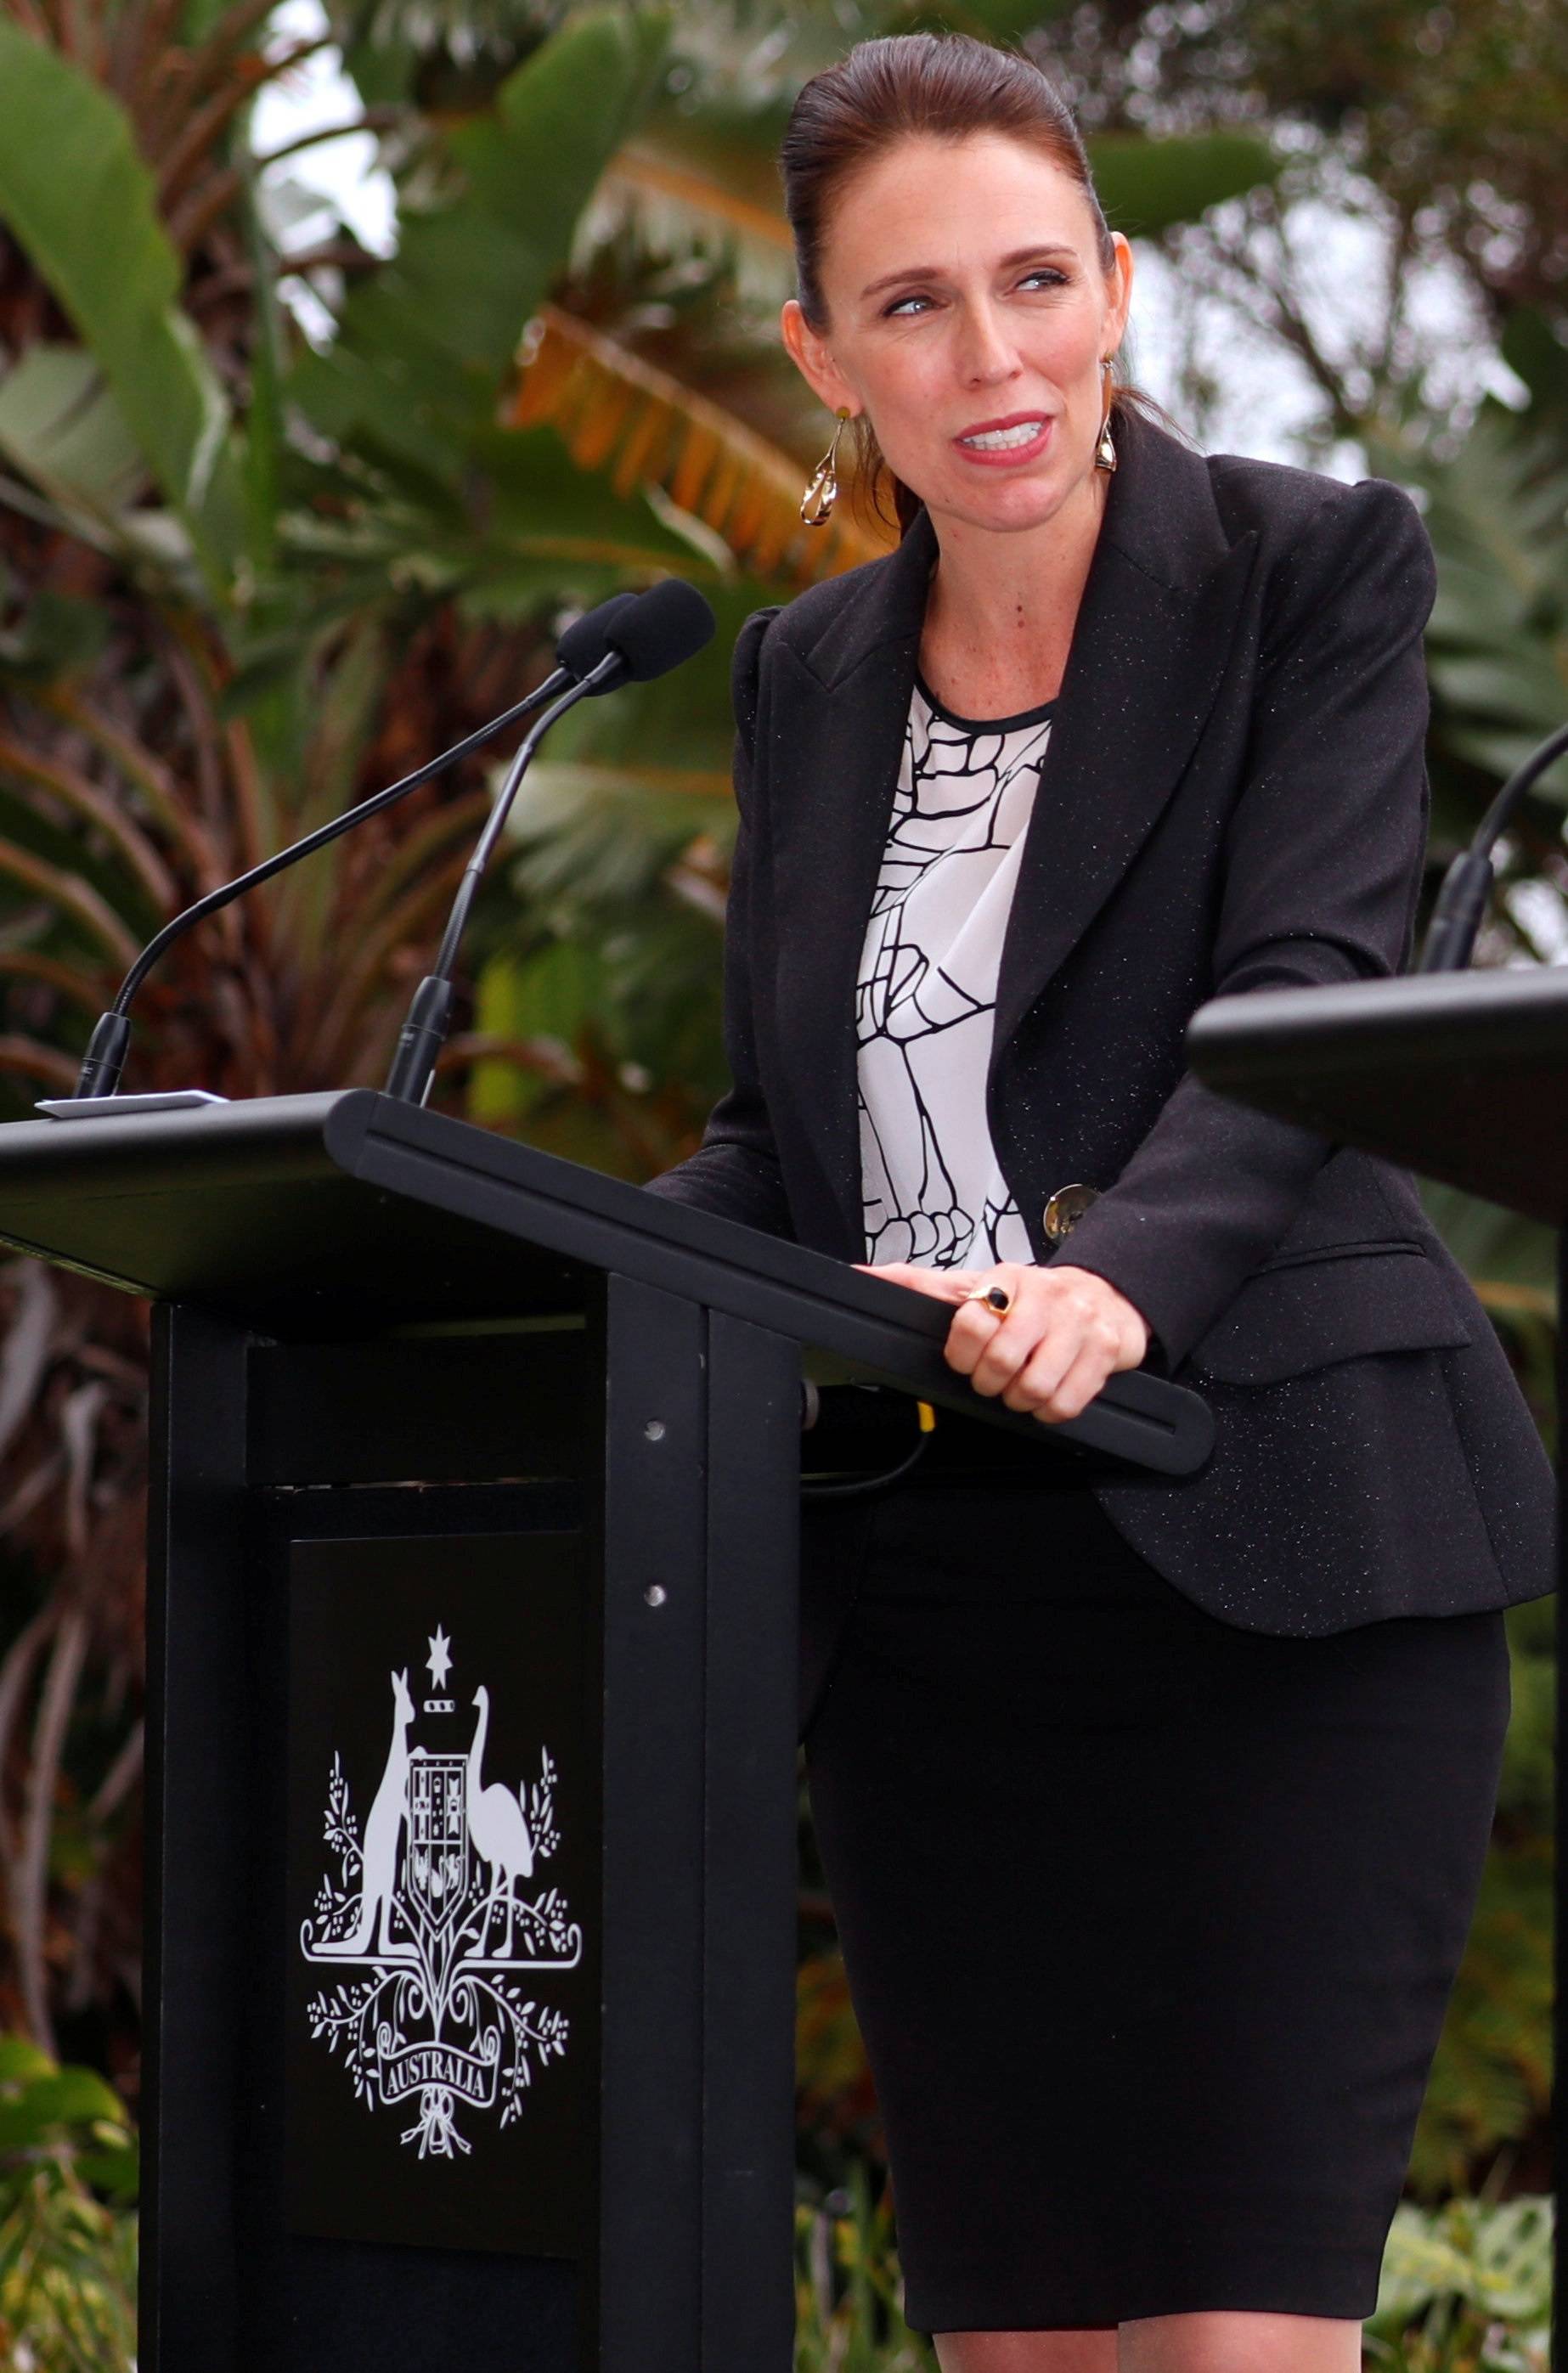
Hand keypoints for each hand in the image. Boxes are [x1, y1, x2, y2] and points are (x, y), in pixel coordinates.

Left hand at [853, 1259, 1150, 1424]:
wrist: (1106, 1297)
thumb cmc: (1032, 1300)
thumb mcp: (975, 1287)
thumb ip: (919, 1285)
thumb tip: (863, 1275)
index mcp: (1005, 1279)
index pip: (969, 1324)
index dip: (962, 1356)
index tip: (967, 1360)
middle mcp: (1045, 1295)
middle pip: (1002, 1361)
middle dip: (991, 1383)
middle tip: (996, 1378)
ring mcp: (1079, 1322)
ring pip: (1035, 1387)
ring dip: (1022, 1399)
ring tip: (1023, 1385)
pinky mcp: (1107, 1350)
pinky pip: (1068, 1403)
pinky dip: (1051, 1410)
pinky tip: (1050, 1393)